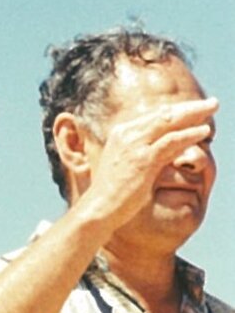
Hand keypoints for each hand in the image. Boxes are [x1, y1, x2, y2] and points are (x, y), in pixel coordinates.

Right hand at [76, 96, 217, 225]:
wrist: (99, 208)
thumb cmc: (114, 191)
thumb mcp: (128, 163)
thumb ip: (146, 150)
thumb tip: (171, 145)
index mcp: (121, 133)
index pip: (155, 115)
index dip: (178, 110)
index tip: (197, 109)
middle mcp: (126, 134)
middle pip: (164, 114)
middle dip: (191, 107)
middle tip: (212, 103)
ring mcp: (134, 146)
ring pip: (169, 122)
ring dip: (195, 114)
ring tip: (213, 109)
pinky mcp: (143, 160)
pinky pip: (171, 141)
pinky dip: (189, 134)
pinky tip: (204, 131)